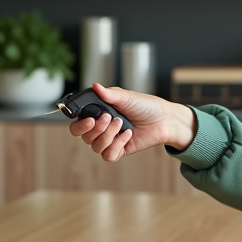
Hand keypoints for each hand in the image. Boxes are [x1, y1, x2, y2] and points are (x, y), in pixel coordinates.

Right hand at [69, 83, 196, 162]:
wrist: (164, 119)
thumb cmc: (146, 106)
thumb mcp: (126, 97)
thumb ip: (109, 94)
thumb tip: (95, 86)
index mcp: (99, 113)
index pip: (78, 122)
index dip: (79, 124)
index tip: (90, 119)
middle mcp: (102, 127)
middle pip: (83, 136)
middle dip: (94, 129)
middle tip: (107, 119)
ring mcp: (110, 139)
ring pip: (96, 146)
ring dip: (108, 135)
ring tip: (122, 124)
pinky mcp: (119, 150)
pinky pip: (108, 155)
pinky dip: (117, 145)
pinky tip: (127, 135)